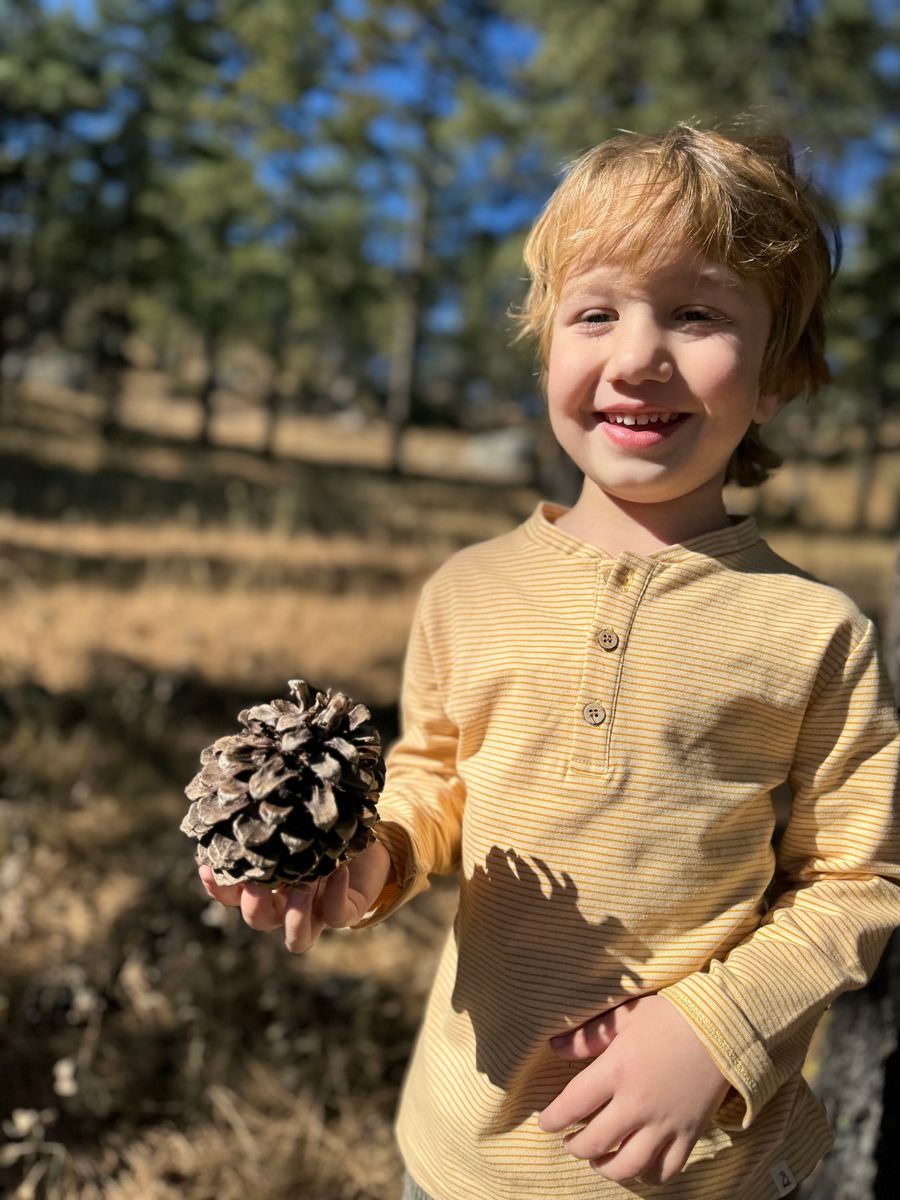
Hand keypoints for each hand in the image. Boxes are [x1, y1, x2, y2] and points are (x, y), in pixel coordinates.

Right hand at [198, 838, 393, 952]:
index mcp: (268, 888)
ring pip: (297, 938)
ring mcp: (318, 914)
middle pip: (259, 921)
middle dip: (255, 903)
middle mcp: (289, 907)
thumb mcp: (293, 823)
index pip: (233, 898)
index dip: (218, 889)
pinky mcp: (347, 912)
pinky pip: (338, 917)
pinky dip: (335, 897)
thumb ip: (269, 821)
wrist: (368, 837)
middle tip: (260, 879)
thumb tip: (240, 797)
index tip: (208, 866)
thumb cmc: (323, 827)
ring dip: (295, 916)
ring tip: (302, 885)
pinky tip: (337, 870)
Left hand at [539, 994, 731, 1186]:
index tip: (546, 1123)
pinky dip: (648, 1175)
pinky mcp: (689, 1134)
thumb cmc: (670, 1014)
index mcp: (617, 1070)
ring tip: (599, 1160)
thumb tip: (554, 1047)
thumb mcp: (624, 1017)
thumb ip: (588, 1036)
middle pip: (595, 1143)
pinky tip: (638, 1165)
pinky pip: (665, 1170)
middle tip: (570, 1142)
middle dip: (576, 1147)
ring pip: (627, 1166)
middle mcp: (638, 1103)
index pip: (572, 1105)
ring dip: (606, 1168)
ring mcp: (665, 1123)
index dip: (553, 1119)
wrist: (724, 1025)